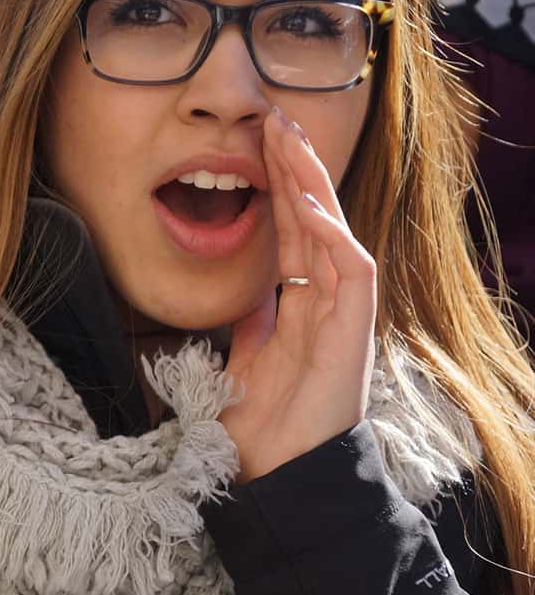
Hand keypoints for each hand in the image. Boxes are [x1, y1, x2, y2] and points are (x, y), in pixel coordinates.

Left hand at [222, 107, 375, 480]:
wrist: (276, 475)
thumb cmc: (260, 426)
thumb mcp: (242, 357)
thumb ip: (249, 321)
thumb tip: (241, 294)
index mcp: (302, 303)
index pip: (290, 230)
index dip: (277, 186)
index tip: (259, 142)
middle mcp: (327, 302)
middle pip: (314, 220)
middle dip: (296, 168)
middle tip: (276, 118)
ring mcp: (343, 314)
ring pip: (334, 232)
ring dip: (312, 186)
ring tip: (290, 141)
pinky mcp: (352, 331)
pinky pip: (350, 270)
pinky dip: (329, 236)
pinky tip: (307, 206)